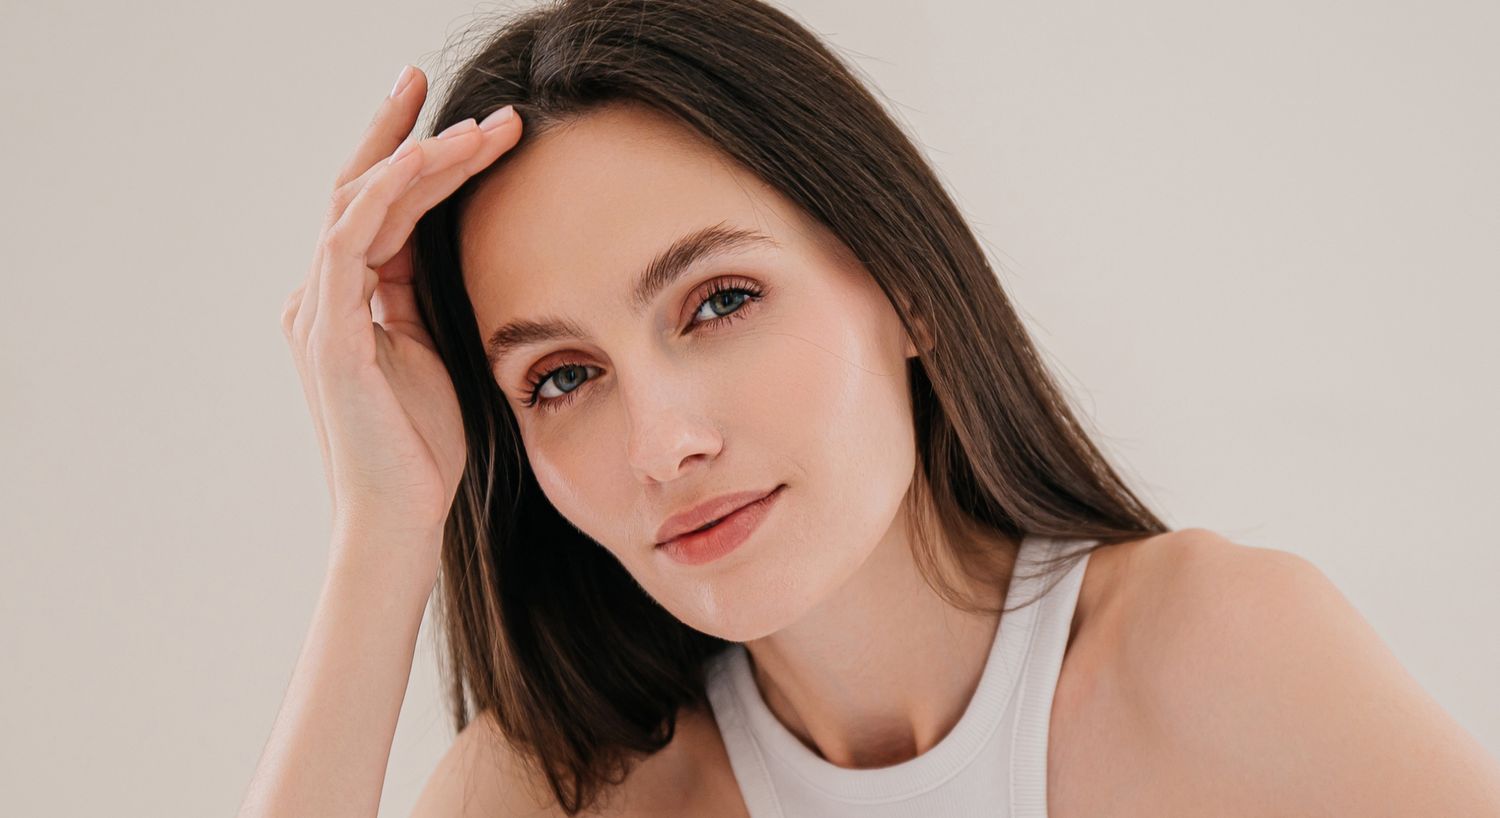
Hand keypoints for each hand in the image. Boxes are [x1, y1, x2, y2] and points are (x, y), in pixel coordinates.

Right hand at [280, 65, 521, 565]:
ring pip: (358, 202)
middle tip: (435, 77)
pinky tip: (433, 160)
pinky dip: (390, 191)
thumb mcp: (436, 354)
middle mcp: (322, 297)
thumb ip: (427, 299)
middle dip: (400, 130)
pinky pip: (353, 238)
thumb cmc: (422, 449)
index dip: (414, 159)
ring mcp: (318, 312)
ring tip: (478, 125)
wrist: (400, 521)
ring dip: (418, 154)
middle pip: (357, 189)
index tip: (458, 120)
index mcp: (347, 302)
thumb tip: (451, 246)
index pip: (378, 211)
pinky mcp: (327, 333)